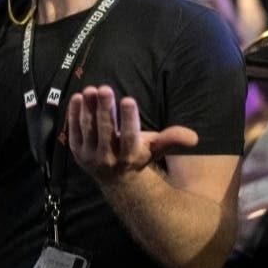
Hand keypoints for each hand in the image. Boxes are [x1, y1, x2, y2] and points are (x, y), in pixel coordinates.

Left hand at [66, 85, 197, 183]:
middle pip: (106, 131)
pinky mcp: (76, 151)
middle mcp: (109, 158)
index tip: (128, 99)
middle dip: (105, 109)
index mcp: (130, 156)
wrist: (115, 179)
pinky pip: (73, 131)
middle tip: (104, 87)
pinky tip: (77, 97)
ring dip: (88, 108)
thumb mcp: (155, 148)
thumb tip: (194, 138)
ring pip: (89, 129)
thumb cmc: (138, 155)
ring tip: (91, 89)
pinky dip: (74, 114)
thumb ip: (171, 140)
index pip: (129, 136)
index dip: (129, 119)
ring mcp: (90, 156)